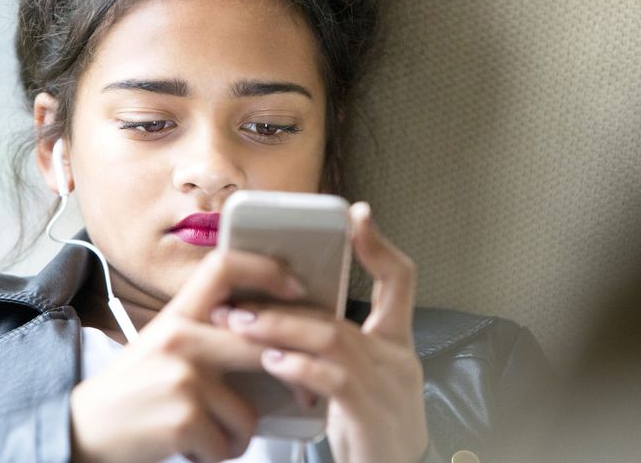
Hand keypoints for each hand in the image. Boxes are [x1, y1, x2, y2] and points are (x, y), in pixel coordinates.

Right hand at [70, 250, 307, 462]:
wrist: (79, 430)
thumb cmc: (132, 391)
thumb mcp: (163, 344)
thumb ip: (206, 332)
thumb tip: (267, 336)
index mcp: (176, 314)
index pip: (223, 267)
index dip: (266, 270)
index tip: (295, 289)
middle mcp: (180, 337)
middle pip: (258, 344)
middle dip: (289, 376)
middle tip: (300, 395)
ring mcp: (183, 376)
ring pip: (249, 411)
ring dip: (236, 434)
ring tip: (206, 432)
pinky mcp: (184, 417)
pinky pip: (231, 442)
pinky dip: (218, 453)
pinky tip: (190, 447)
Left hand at [220, 202, 428, 461]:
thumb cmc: (371, 426)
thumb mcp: (364, 379)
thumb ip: (337, 348)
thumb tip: (285, 322)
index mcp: (397, 342)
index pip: (400, 280)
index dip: (379, 245)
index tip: (356, 215)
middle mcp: (398, 358)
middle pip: (341, 315)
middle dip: (285, 305)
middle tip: (239, 302)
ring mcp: (388, 385)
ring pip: (331, 340)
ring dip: (280, 329)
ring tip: (240, 326)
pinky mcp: (372, 414)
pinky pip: (332, 379)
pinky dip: (298, 366)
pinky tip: (272, 360)